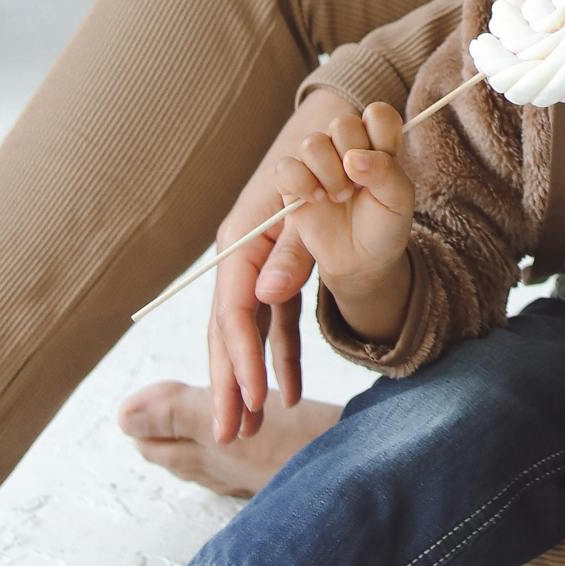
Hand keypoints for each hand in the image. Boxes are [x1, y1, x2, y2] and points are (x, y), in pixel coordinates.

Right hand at [207, 105, 411, 445]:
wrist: (336, 129)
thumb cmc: (324, 162)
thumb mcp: (310, 206)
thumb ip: (292, 251)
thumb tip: (265, 299)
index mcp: (240, 241)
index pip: (233, 311)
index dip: (240, 360)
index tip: (250, 402)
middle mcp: (241, 257)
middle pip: (228, 330)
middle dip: (230, 384)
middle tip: (232, 435)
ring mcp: (257, 266)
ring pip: (247, 332)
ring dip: (250, 378)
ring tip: (251, 428)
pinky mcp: (276, 272)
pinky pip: (272, 321)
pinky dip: (278, 354)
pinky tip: (285, 390)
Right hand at [269, 101, 415, 297]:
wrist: (361, 260)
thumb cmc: (384, 225)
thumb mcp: (399, 201)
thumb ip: (385, 172)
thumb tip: (353, 158)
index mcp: (378, 142)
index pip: (378, 113)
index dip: (380, 134)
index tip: (384, 159)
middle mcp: (346, 145)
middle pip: (343, 123)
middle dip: (352, 158)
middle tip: (358, 187)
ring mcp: (317, 161)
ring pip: (313, 143)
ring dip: (328, 174)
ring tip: (339, 197)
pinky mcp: (291, 181)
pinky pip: (285, 167)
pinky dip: (300, 183)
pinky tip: (315, 200)